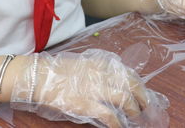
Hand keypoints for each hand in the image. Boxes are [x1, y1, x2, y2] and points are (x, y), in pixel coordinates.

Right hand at [11, 49, 167, 127]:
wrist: (39, 77)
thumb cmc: (57, 71)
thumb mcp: (81, 63)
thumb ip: (97, 70)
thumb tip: (112, 80)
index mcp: (100, 63)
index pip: (128, 72)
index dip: (138, 84)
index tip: (143, 92)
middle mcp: (101, 74)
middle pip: (131, 84)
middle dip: (142, 97)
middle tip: (145, 107)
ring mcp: (94, 90)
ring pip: (125, 99)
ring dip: (134, 110)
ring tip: (136, 117)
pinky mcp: (86, 104)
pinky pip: (109, 115)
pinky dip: (118, 123)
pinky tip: (120, 127)